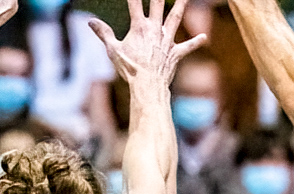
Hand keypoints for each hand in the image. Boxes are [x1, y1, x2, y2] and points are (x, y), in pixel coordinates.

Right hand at [90, 0, 208, 89]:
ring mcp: (167, 41)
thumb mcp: (113, 50)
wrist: (148, 85)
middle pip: (158, 4)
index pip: (134, 3)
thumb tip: (90, 22)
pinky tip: (204, 37)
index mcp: (139, 27)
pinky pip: (187, 47)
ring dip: (182, 5)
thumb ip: (104, 34)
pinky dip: (195, 42)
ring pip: (175, 18)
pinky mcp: (175, 53)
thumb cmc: (129, 69)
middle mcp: (155, 30)